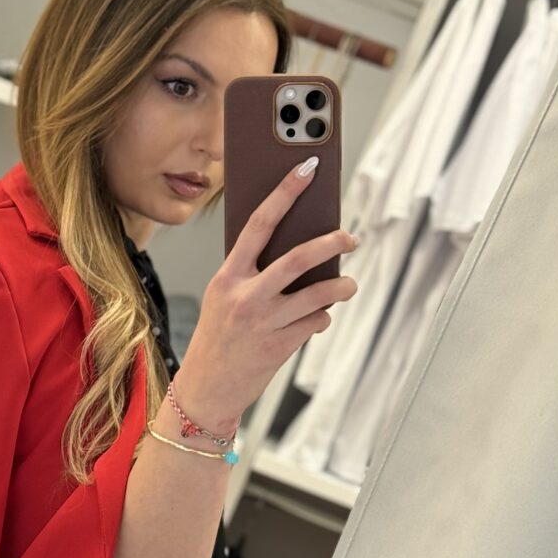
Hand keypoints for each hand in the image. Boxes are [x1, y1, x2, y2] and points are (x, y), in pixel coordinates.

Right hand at [172, 162, 358, 430]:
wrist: (207, 389)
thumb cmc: (216, 338)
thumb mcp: (222, 298)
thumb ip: (250, 274)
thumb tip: (294, 248)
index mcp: (227, 277)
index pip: (259, 224)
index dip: (285, 193)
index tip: (306, 169)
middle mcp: (246, 297)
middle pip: (298, 258)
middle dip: (332, 243)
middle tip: (350, 238)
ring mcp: (265, 323)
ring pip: (319, 295)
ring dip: (341, 288)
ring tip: (347, 285)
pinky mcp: (281, 346)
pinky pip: (316, 323)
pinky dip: (321, 319)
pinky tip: (314, 320)